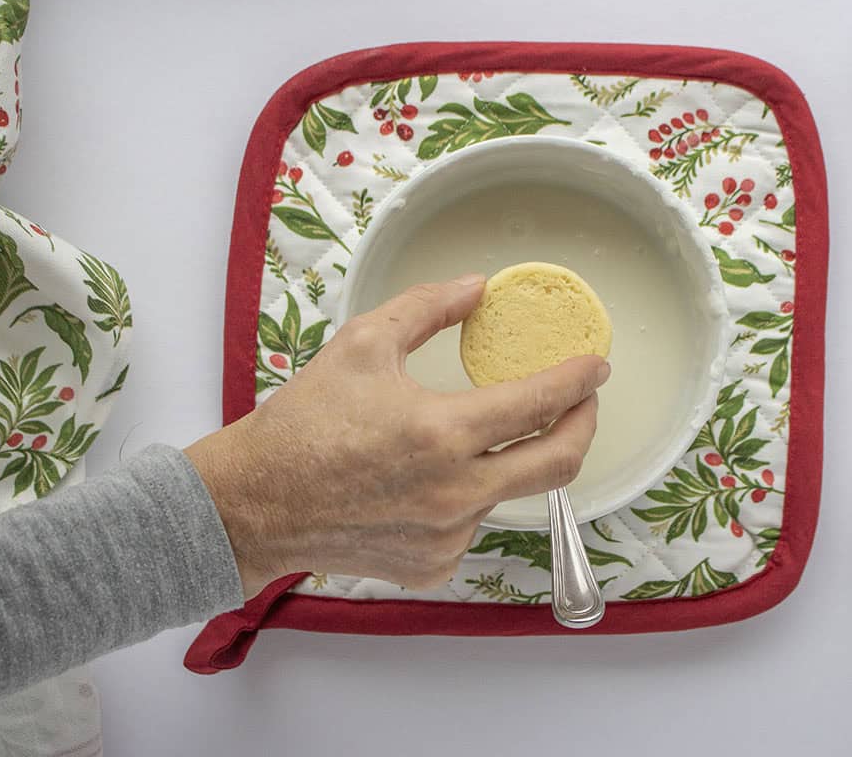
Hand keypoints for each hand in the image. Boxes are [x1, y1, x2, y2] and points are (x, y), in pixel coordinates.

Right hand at [185, 274, 609, 596]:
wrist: (255, 504)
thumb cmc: (304, 422)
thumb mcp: (362, 344)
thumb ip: (427, 308)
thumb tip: (477, 287)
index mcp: (441, 432)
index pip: (539, 404)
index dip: (578, 380)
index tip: (596, 367)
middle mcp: (455, 492)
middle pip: (558, 463)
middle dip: (584, 426)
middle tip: (583, 403)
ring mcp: (447, 536)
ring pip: (508, 492)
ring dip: (505, 460)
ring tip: (467, 439)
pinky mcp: (433, 565)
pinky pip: (472, 525)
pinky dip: (464, 497)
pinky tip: (424, 483)